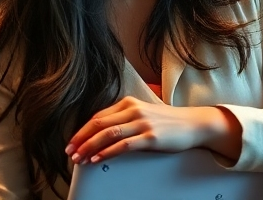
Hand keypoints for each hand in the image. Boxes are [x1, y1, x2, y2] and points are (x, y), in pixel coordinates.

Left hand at [66, 98, 241, 164]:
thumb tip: (98, 135)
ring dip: (90, 147)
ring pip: (109, 133)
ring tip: (79, 158)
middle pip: (100, 123)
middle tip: (69, 152)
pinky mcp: (151, 137)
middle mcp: (135, 110)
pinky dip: (108, 152)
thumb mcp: (142, 115)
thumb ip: (123, 119)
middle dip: (81, 139)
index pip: (99, 116)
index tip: (71, 143)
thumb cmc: (166, 122)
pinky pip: (124, 145)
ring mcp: (143, 123)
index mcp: (130, 102)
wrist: (192, 124)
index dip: (82, 130)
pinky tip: (98, 159)